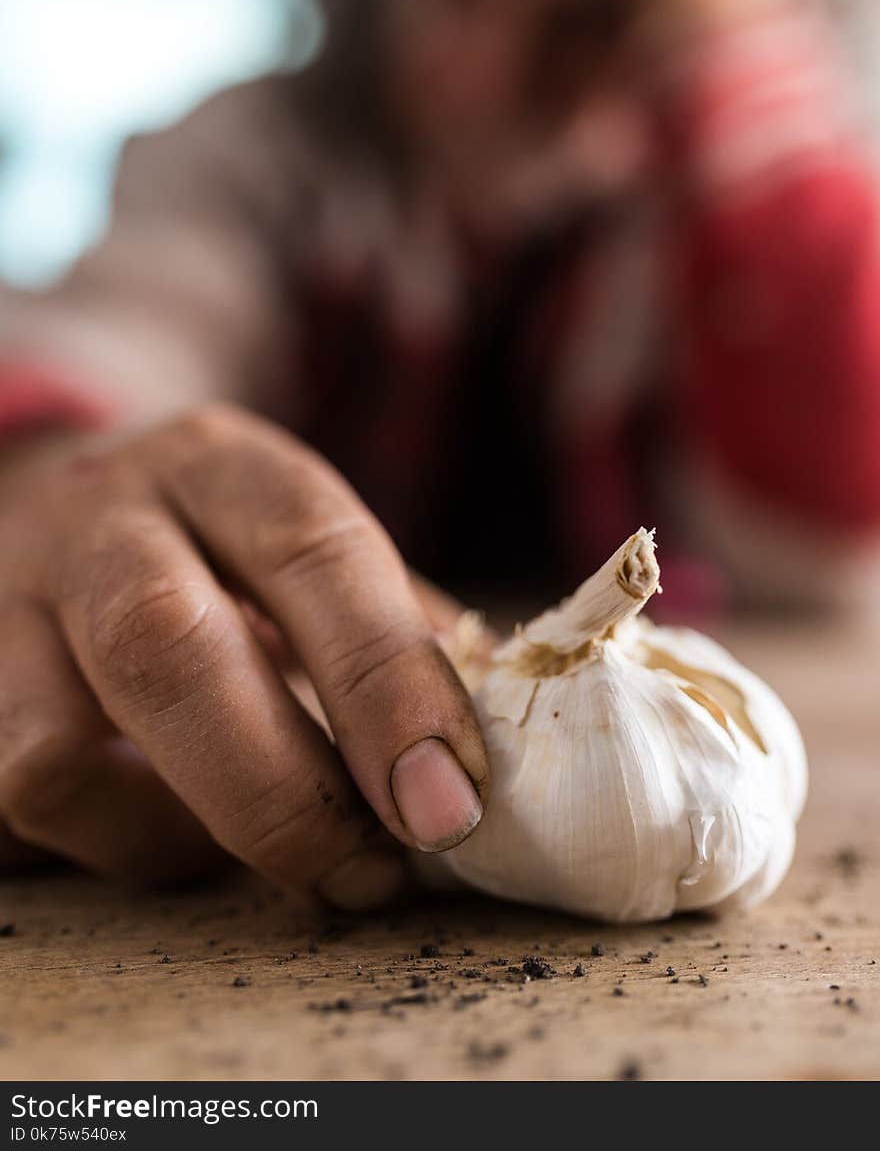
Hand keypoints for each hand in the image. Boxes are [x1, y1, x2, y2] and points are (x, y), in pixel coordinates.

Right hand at [0, 406, 488, 908]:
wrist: (48, 507)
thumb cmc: (215, 551)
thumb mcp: (304, 550)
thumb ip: (392, 634)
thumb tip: (484, 766)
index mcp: (219, 466)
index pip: (308, 547)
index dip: (385, 679)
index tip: (448, 800)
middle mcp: (98, 521)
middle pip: (163, 644)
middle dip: (282, 788)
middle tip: (370, 874)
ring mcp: (2, 609)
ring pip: (61, 758)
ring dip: (182, 840)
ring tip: (264, 852)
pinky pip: (16, 817)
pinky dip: (108, 849)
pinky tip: (163, 832)